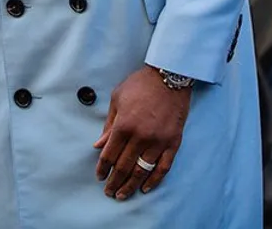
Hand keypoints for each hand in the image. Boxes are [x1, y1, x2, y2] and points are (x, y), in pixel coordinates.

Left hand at [93, 66, 190, 200]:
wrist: (169, 76)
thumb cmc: (140, 84)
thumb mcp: (117, 99)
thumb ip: (108, 125)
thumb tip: (98, 145)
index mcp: (124, 125)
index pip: (109, 155)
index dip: (103, 169)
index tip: (100, 177)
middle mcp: (140, 136)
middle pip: (124, 167)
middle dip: (114, 182)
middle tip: (109, 192)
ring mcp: (158, 141)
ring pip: (142, 171)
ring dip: (131, 185)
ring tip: (123, 195)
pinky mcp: (173, 142)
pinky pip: (163, 167)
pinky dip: (154, 180)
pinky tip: (145, 188)